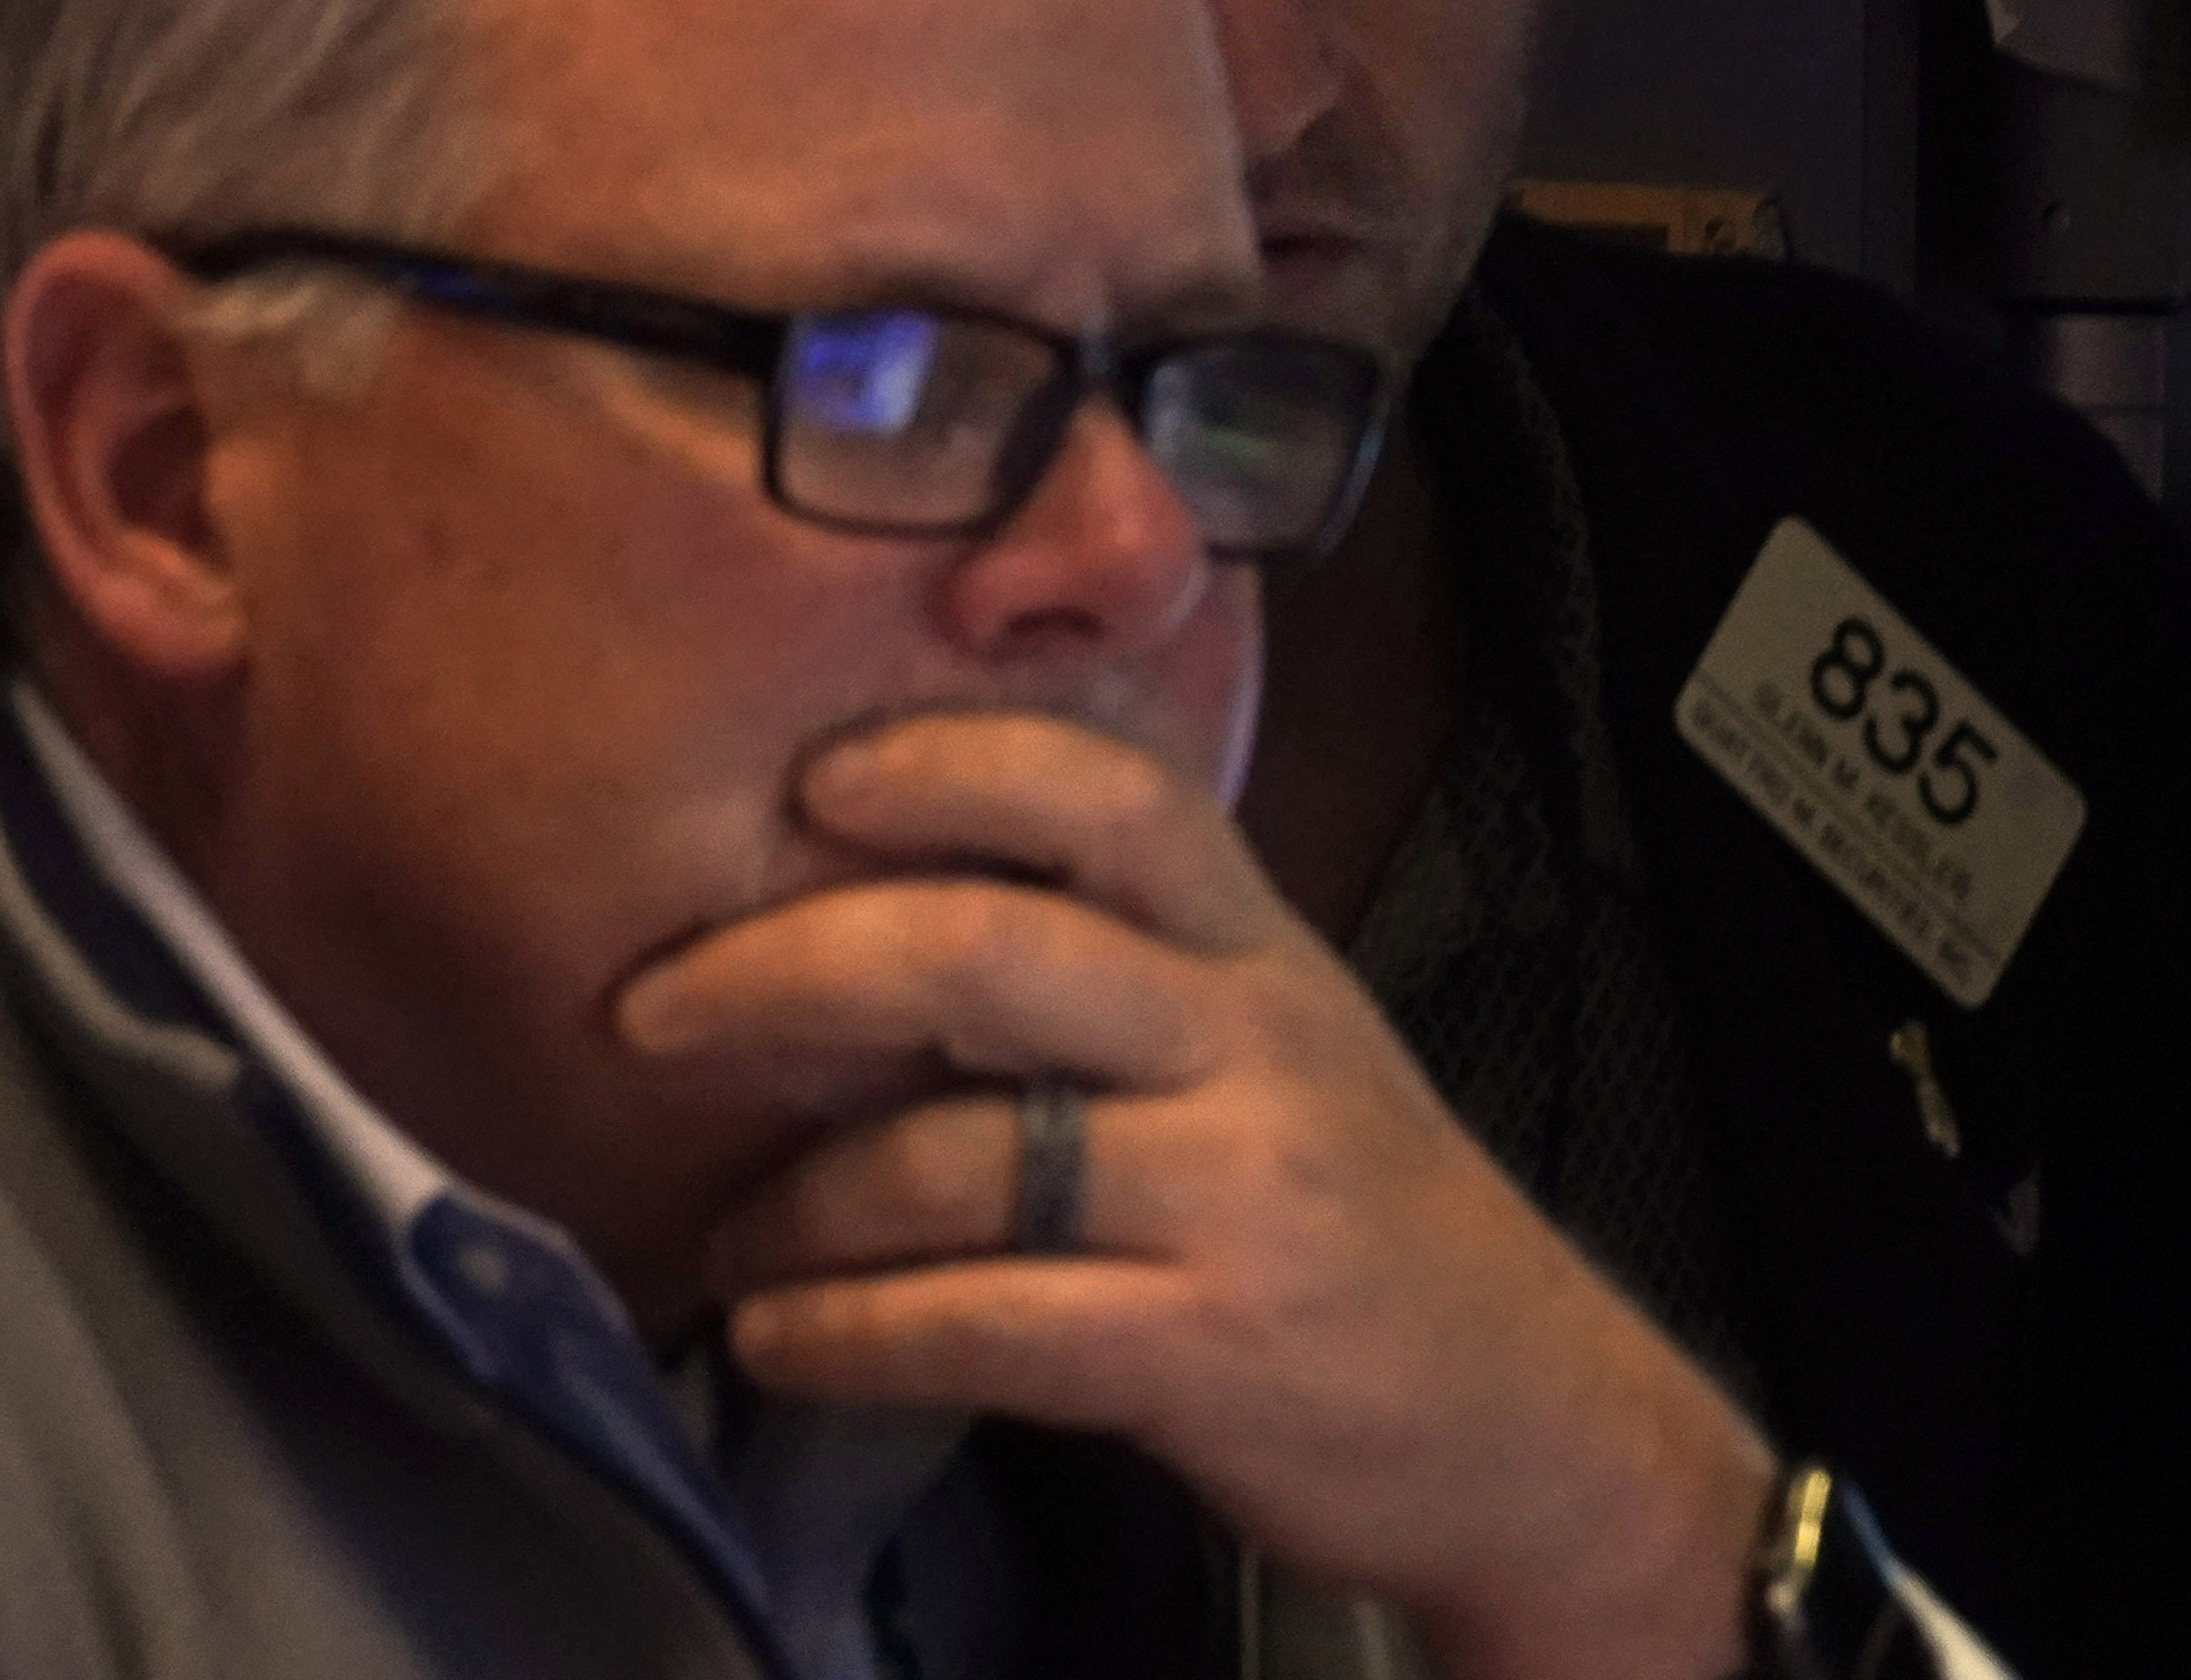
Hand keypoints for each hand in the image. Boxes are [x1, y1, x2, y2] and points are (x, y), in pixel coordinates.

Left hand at [610, 709, 1774, 1679]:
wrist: (1539, 1427)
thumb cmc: (1359, 1218)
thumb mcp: (1278, 1041)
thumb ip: (1123, 962)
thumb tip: (874, 900)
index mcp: (1255, 949)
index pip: (1111, 792)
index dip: (951, 763)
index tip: (811, 775)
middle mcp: (1250, 1046)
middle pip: (992, 950)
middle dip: (789, 967)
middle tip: (651, 1004)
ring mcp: (1239, 1200)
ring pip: (964, 1155)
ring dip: (802, 1198)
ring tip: (725, 1230)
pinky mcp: (1215, 1352)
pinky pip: (988, 1323)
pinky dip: (852, 1331)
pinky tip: (783, 1336)